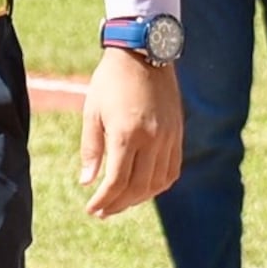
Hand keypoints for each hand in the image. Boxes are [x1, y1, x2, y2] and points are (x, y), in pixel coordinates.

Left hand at [78, 49, 183, 218]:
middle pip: (138, 187)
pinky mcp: (178, 134)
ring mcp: (169, 138)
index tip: (91, 210)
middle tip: (102, 212)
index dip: (104, 200)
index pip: (116, 182)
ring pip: (158, 182)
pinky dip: (158, 185)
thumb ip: (91, 149)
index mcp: (126, 135)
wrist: (143, 55)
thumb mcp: (92, 113)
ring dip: (139, 198)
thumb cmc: (110, 82)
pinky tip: (143, 189)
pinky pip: (172, 169)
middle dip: (118, 204)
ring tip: (119, 203)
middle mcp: (152, 140)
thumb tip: (88, 182)